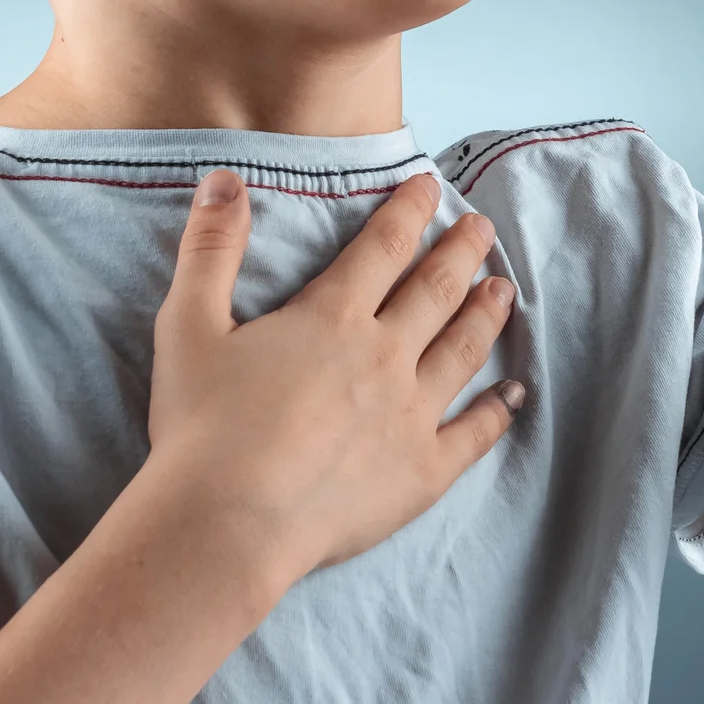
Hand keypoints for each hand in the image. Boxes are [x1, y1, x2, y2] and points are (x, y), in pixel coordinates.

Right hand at [144, 169, 523, 577]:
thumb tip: (224, 177)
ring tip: (504, 289)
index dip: (408, 210)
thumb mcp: (188, 325)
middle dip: (461, 251)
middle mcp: (385, 355)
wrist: (227, 525)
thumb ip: (210, 248)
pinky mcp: (423, 471)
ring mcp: (411, 414)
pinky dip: (499, 409)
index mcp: (333, 316)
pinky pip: (475, 433)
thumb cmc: (200, 428)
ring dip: (486, 314)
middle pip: (435, 290)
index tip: (430, 186)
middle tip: (483, 227)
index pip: (383, 247)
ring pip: (463, 349)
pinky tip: (515, 394)